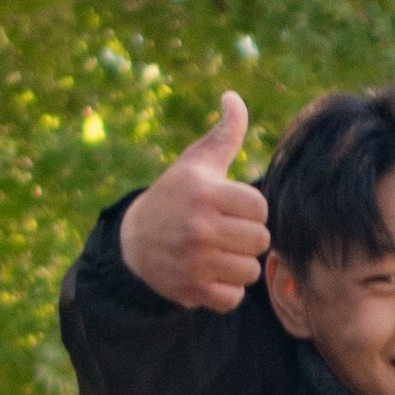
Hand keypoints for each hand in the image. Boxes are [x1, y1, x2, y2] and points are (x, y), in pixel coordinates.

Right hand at [116, 92, 271, 310]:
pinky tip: (210, 273)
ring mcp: (195, 260)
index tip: (230, 207)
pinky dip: (226, 290)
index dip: (250, 208)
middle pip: (260, 240)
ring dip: (238, 264)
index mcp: (204, 193)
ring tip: (218, 252)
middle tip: (225, 232)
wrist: (133, 243)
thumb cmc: (175, 197)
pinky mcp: (192, 289)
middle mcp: (199, 227)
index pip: (260, 207)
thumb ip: (224, 134)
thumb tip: (234, 97)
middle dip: (247, 237)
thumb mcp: (196, 163)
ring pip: (250, 270)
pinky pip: (233, 297)